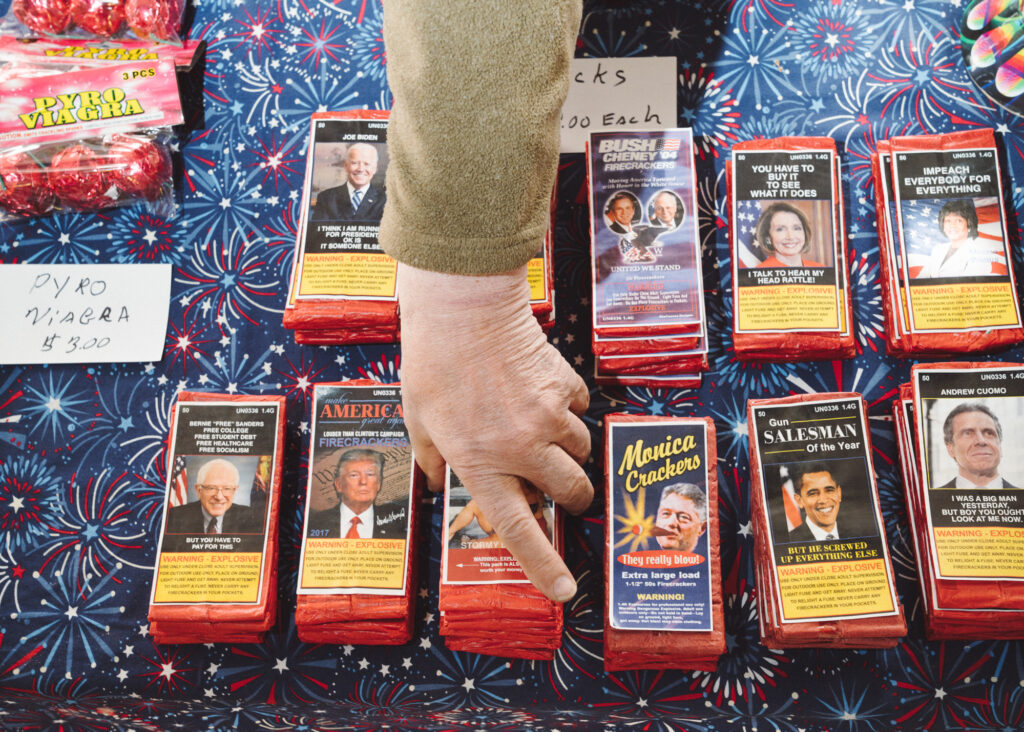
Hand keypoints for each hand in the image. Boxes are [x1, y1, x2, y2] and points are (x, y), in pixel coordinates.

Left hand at [398, 262, 591, 601]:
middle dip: (571, 497)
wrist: (462, 307)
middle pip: (572, 493)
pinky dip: (568, 411)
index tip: (565, 591)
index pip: (520, 530)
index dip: (545, 566)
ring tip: (541, 430)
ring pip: (581, 452)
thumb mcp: (419, 420)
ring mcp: (547, 418)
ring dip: (568, 451)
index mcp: (481, 464)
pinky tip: (542, 395)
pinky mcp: (564, 386)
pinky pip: (580, 411)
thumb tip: (440, 482)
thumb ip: (433, 459)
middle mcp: (521, 448)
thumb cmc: (432, 363)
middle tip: (558, 488)